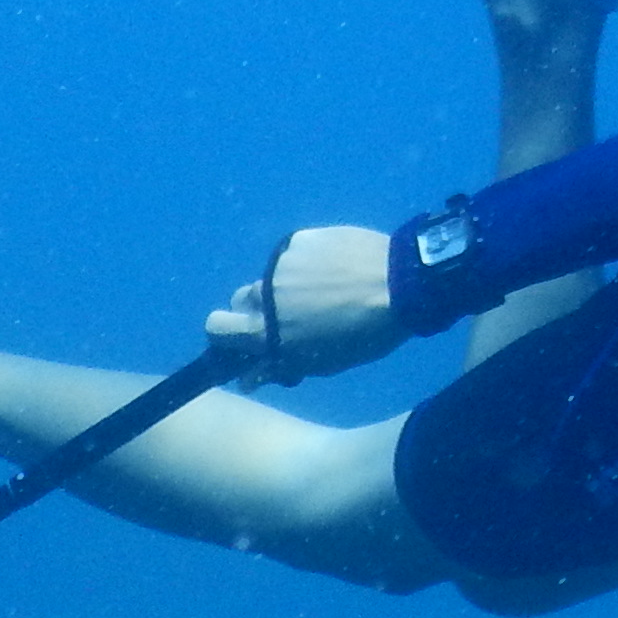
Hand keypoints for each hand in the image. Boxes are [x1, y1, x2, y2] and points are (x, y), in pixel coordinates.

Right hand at [207, 224, 402, 384]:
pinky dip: (306, 265)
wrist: (402, 283)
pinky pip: (294, 255)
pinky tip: (337, 270)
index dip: (226, 334)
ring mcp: (281, 263)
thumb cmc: (364, 334)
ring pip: (269, 278)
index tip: (246, 339)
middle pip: (241, 301)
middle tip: (290, 319)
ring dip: (285, 288)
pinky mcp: (300, 239)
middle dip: (257, 312)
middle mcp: (263, 293)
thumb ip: (279, 366)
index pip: (215, 327)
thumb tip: (248, 378)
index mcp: (264, 330)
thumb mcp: (323, 363)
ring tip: (324, 293)